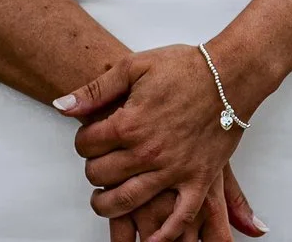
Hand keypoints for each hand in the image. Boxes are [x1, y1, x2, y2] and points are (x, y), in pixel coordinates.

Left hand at [57, 46, 262, 240]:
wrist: (229, 76)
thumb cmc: (185, 68)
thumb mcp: (133, 67)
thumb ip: (95, 90)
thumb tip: (62, 105)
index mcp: (129, 124)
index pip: (86, 145)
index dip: (82, 141)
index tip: (89, 137)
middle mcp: (147, 152)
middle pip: (101, 174)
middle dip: (93, 170)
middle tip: (97, 164)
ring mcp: (173, 170)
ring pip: (128, 200)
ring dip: (108, 205)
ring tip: (104, 199)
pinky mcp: (198, 180)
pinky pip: (180, 216)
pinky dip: (164, 234)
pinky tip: (151, 238)